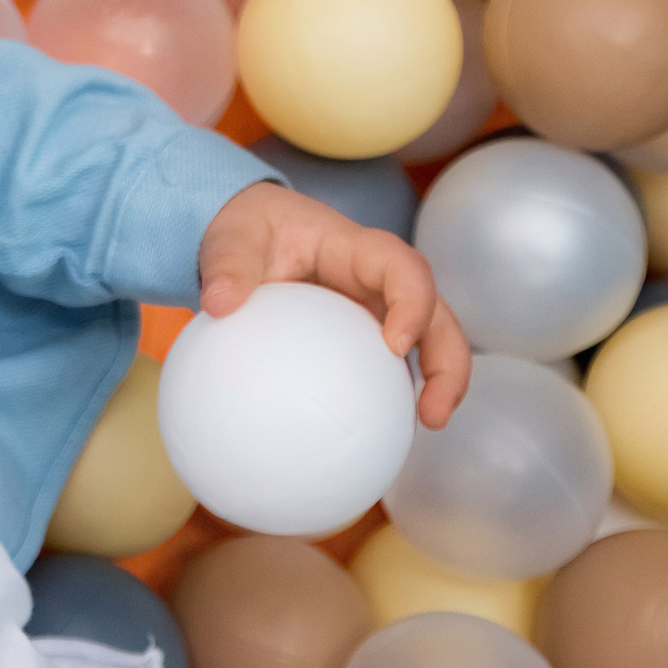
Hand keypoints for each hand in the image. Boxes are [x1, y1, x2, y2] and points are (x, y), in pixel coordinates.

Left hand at [198, 180, 471, 428]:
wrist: (246, 237)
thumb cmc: (246, 231)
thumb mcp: (230, 239)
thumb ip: (226, 266)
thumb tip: (219, 305)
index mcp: (355, 248)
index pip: (401, 267)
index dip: (413, 302)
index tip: (395, 344)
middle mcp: (378, 281)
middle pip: (437, 314)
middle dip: (448, 361)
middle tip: (433, 413)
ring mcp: (377, 310)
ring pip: (428, 343)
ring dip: (438, 384)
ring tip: (427, 427)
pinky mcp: (364, 336)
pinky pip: (387, 366)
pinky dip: (392, 398)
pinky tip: (374, 436)